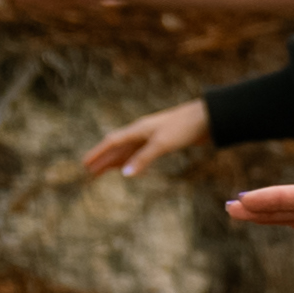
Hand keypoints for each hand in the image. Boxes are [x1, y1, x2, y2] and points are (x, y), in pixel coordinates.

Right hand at [86, 99, 213, 178]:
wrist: (208, 117)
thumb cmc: (184, 127)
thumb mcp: (162, 144)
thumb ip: (143, 158)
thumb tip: (125, 174)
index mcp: (138, 129)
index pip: (111, 142)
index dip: (98, 153)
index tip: (85, 164)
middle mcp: (142, 132)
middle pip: (118, 147)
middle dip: (103, 160)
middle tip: (90, 174)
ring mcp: (152, 136)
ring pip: (128, 150)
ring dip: (116, 161)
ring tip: (104, 172)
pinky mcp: (164, 141)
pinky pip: (141, 152)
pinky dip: (132, 160)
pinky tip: (130, 166)